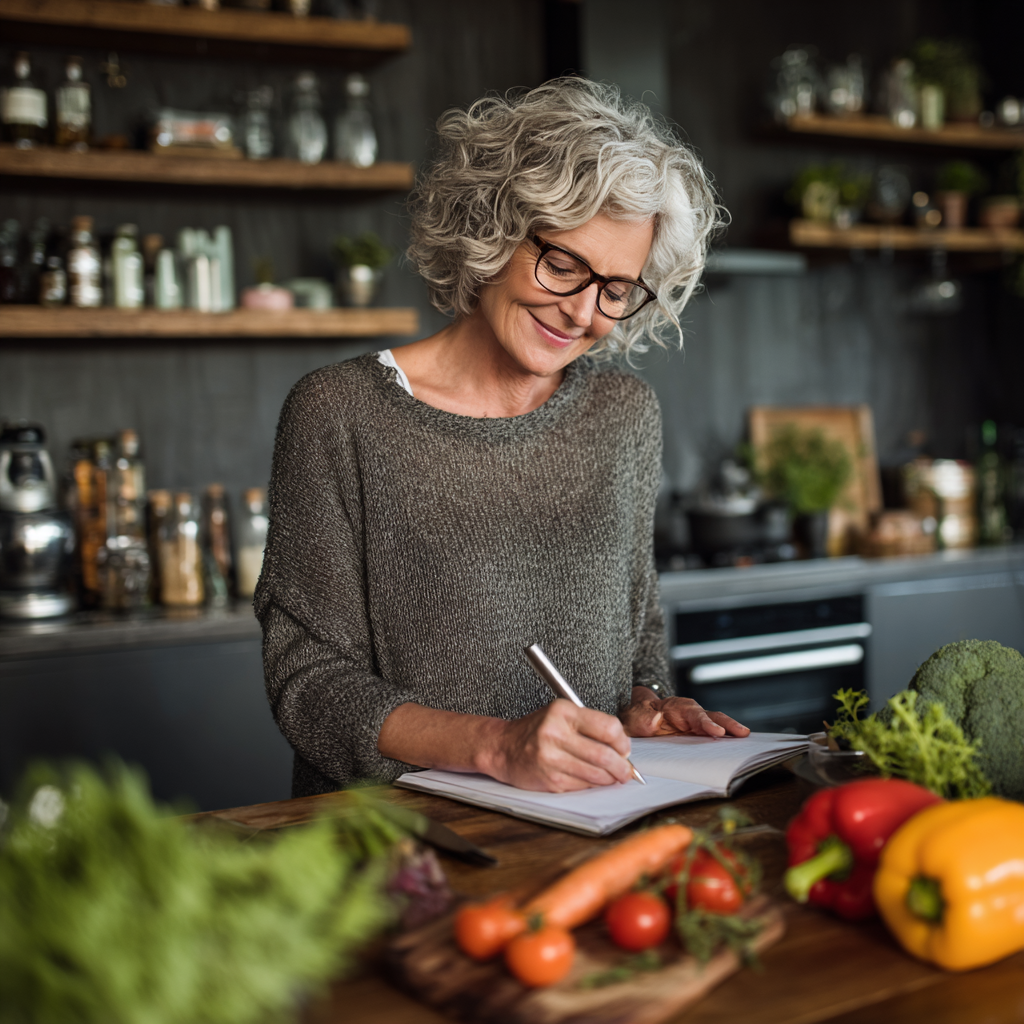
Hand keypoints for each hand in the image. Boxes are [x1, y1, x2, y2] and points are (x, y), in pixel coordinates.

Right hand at [486, 699, 634, 792]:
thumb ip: (589, 725)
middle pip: (604, 755)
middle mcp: (555, 733)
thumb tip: (622, 746)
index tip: (624, 748)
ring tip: (613, 776)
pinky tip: (593, 779)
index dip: (623, 741)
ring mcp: (551, 758)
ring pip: (596, 774)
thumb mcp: (560, 715)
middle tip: (626, 770)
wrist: (503, 747)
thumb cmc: (536, 730)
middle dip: (622, 766)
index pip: (608, 727)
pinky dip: (593, 785)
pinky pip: (583, 785)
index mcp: (562, 712)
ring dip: (610, 778)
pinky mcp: (550, 779)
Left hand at [620, 688, 749, 738]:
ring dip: (730, 731)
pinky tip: (736, 747)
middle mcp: (689, 714)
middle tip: (742, 733)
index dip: (706, 722)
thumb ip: (643, 718)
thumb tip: (655, 720)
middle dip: (727, 724)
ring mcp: (695, 724)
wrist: (635, 718)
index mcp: (675, 707)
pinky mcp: (697, 734)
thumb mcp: (634, 717)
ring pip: (716, 725)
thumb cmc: (637, 716)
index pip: (693, 713)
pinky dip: (725, 739)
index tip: (716, 731)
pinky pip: (713, 735)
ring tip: (746, 738)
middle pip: (711, 716)